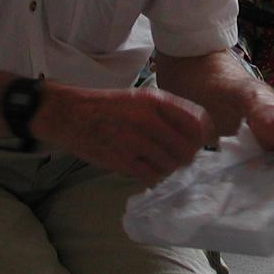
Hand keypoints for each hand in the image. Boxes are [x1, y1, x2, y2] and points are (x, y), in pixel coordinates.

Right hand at [34, 85, 213, 186]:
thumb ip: (168, 111)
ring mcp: (134, 140)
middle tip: (179, 156)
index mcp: (155, 100)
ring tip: (158, 161)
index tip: (199, 141)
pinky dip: (152, 175)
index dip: (203, 135)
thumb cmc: (109, 106)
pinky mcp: (121, 159)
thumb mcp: (140, 97)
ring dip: (168, 167)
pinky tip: (145, 167)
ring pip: (171, 165)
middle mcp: (147, 118)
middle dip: (187, 156)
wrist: (70, 114)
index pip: (197, 121)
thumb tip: (198, 132)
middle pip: (187, 148)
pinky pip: (151, 175)